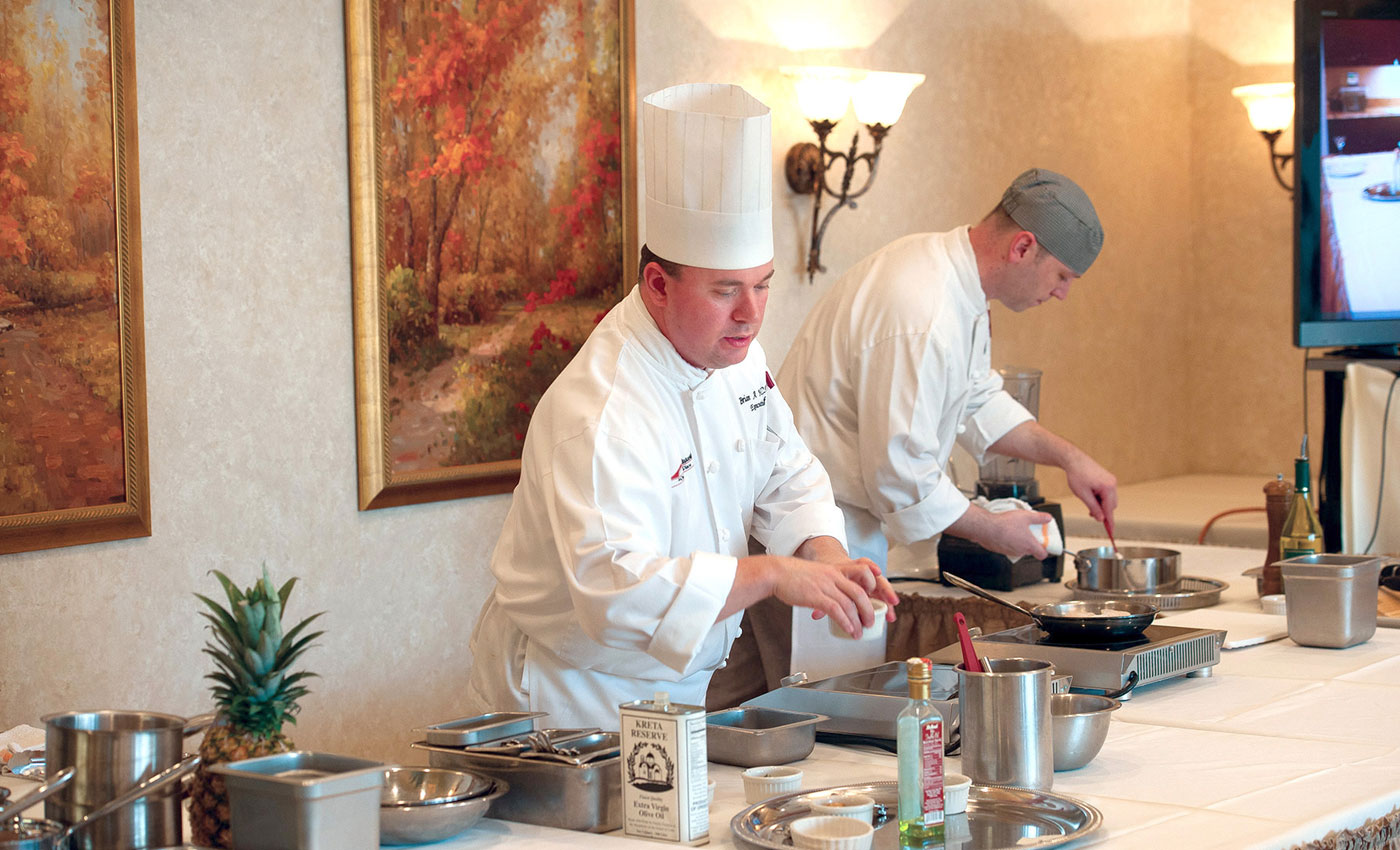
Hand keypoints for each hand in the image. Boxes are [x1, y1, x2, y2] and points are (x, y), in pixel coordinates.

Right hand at [770, 554, 898, 637]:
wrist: (775, 572)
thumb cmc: (792, 575)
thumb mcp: (816, 573)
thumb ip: (828, 582)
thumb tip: (834, 597)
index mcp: (835, 569)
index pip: (862, 575)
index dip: (874, 587)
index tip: (877, 598)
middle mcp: (833, 576)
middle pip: (860, 593)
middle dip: (868, 610)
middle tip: (870, 621)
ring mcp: (825, 586)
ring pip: (850, 604)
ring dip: (857, 621)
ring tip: (859, 632)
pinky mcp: (816, 596)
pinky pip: (836, 610)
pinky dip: (845, 622)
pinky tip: (848, 629)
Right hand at [978, 508, 1055, 559]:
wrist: (986, 528)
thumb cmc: (1005, 524)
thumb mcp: (1026, 516)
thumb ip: (1039, 518)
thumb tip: (1048, 518)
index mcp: (1029, 545)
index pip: (1042, 555)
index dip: (1045, 550)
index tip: (1044, 543)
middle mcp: (1020, 551)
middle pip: (1030, 551)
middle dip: (1030, 542)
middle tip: (1028, 532)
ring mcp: (1010, 552)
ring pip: (1018, 549)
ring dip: (1018, 542)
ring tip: (1014, 530)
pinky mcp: (1000, 551)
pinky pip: (1008, 548)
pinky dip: (1008, 542)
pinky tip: (1005, 532)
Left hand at [1063, 452, 1117, 527]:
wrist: (1074, 459)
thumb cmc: (1077, 474)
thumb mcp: (1083, 495)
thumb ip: (1093, 508)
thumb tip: (1100, 518)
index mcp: (1108, 487)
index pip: (1110, 509)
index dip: (1110, 521)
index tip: (1111, 531)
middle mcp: (1112, 483)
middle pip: (1111, 505)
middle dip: (1102, 511)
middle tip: (1091, 513)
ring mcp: (1111, 481)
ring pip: (1109, 500)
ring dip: (1100, 504)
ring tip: (1087, 500)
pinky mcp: (1108, 479)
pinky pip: (1107, 493)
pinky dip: (1100, 498)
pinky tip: (1091, 495)